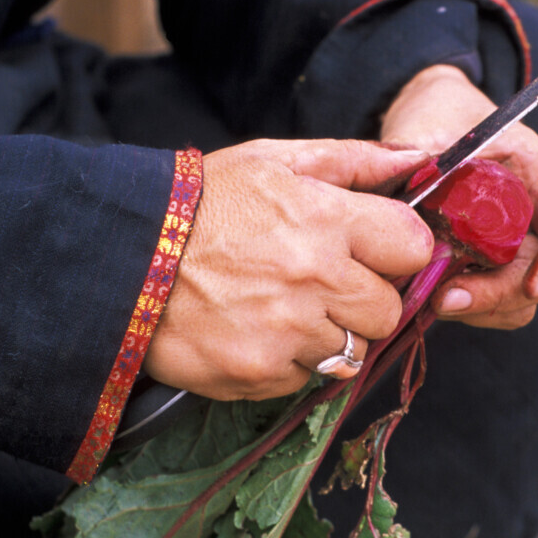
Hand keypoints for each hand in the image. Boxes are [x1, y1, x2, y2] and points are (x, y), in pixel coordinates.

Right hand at [145, 139, 433, 398]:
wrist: (117, 256)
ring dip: (327, 336)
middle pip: (388, 311)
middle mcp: (314, 278)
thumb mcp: (271, 161)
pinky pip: (305, 379)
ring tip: (283, 309)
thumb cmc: (199, 203)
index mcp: (325, 218)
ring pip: (351, 351)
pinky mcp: (259, 373)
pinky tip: (255, 332)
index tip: (374, 253)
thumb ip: (353, 160)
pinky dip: (287, 362)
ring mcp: (288, 332)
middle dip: (364, 301)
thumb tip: (420, 157)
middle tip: (322, 286)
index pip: (413, 248)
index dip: (397, 252)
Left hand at [380, 64, 537, 328]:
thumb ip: (423, 155)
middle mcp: (532, 222)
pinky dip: (460, 308)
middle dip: (497, 295)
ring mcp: (509, 253)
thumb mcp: (434, 125)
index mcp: (537, 178)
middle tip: (445, 300)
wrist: (425, 126)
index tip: (534, 284)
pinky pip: (485, 306)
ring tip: (429, 297)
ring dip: (477, 308)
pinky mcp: (480, 273)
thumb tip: (408, 179)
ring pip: (515, 302)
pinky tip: (423, 295)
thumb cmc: (439, 116)